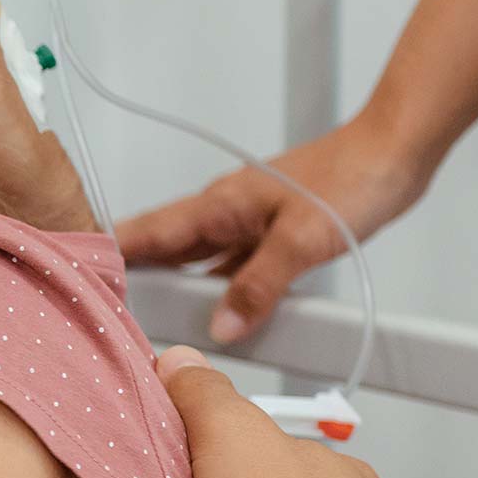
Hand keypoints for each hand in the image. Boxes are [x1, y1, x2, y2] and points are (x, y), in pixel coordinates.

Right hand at [115, 114, 433, 342]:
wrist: (396, 150)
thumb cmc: (352, 176)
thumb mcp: (302, 241)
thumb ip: (259, 287)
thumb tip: (222, 327)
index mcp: (218, 206)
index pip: (146, 234)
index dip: (109, 257)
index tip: (81, 285)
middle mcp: (224, 213)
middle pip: (163, 251)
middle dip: (133, 281)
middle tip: (110, 319)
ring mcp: (247, 224)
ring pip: (196, 261)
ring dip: (178, 289)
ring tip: (156, 325)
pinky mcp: (272, 234)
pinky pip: (231, 267)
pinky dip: (220, 290)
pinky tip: (220, 314)